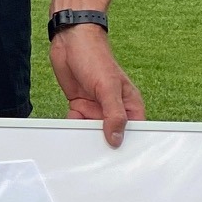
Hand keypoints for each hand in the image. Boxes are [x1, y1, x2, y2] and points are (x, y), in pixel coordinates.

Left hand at [48, 24, 143, 147]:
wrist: (70, 41)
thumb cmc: (95, 56)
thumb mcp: (107, 87)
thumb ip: (114, 114)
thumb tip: (117, 139)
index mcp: (129, 104)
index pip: (134, 131)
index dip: (129, 145)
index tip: (121, 160)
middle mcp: (114, 108)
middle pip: (111, 134)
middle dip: (103, 143)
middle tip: (95, 156)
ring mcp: (96, 107)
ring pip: (92, 131)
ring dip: (84, 136)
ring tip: (79, 145)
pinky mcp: (79, 105)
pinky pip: (76, 124)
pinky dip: (71, 128)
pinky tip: (67, 131)